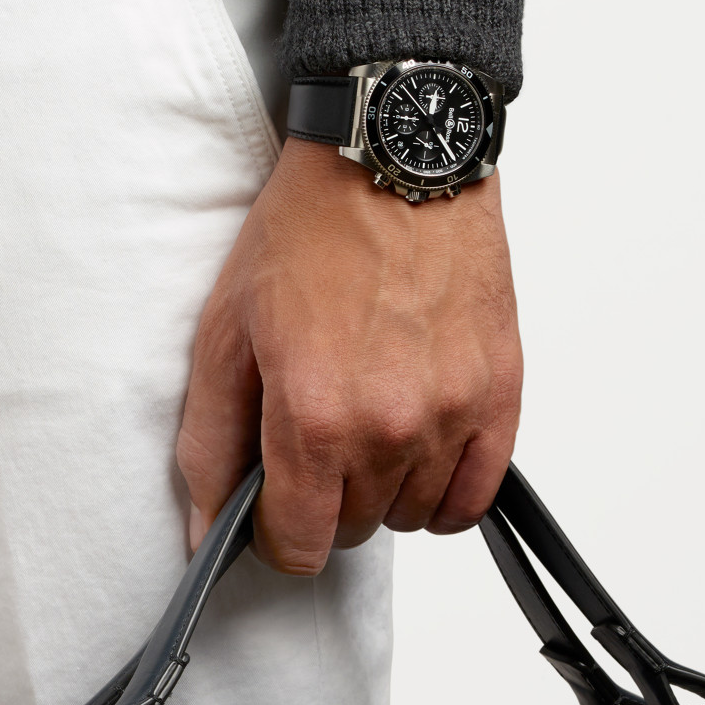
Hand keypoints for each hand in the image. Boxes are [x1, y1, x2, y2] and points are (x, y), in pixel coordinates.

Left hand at [177, 137, 521, 574]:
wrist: (392, 160)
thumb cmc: (310, 230)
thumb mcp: (226, 329)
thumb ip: (210, 441)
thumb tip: (204, 530)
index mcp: (315, 414)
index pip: (298, 544)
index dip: (273, 533)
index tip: (270, 505)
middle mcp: (391, 425)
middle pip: (353, 530)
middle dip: (324, 500)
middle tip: (313, 436)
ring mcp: (453, 411)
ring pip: (411, 515)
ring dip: (382, 490)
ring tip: (365, 423)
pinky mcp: (500, 391)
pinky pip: (474, 496)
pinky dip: (444, 490)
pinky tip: (418, 451)